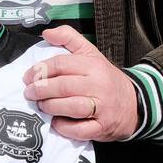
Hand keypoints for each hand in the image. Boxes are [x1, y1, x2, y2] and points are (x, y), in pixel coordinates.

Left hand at [22, 25, 138, 141]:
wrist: (135, 103)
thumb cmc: (105, 78)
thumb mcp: (91, 53)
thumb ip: (69, 38)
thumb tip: (46, 33)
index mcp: (93, 65)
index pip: (61, 64)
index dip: (40, 70)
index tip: (27, 77)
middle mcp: (99, 85)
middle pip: (63, 86)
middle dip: (41, 90)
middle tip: (29, 93)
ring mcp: (102, 108)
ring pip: (71, 107)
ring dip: (50, 107)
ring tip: (41, 106)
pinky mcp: (102, 128)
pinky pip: (79, 130)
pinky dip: (64, 127)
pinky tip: (55, 123)